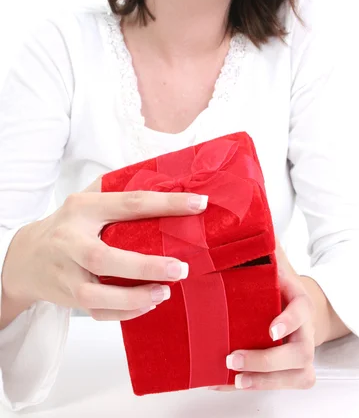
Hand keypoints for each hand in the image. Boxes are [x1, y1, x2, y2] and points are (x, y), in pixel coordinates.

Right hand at [1, 176, 207, 323]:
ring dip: (134, 298)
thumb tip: (165, 181)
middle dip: (145, 266)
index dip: (166, 204)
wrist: (25, 257)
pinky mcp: (67, 298)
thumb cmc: (67, 224)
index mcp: (82, 209)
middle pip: (103, 257)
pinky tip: (148, 303)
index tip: (198, 204)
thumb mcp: (86, 199)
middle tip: (180, 268)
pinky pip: (98, 313)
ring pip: (95, 295)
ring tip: (165, 292)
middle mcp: (70, 241)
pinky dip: (126, 313)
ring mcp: (66, 273)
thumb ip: (117, 190)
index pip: (129, 203)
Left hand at [210, 239, 316, 390]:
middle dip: (267, 361)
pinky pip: (282, 386)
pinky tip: (227, 383)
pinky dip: (256, 387)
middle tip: (233, 358)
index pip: (301, 311)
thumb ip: (264, 242)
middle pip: (298, 354)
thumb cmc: (281, 284)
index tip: (271, 328)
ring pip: (295, 377)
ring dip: (264, 381)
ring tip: (233, 379)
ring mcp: (301, 355)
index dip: (289, 321)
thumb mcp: (274, 261)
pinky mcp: (291, 372)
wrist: (299, 308)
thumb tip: (249, 212)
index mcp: (299, 301)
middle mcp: (305, 331)